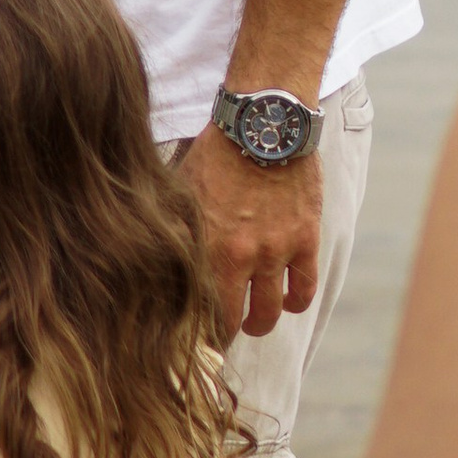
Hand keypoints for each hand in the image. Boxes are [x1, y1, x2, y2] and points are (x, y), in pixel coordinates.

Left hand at [179, 128, 321, 340]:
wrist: (264, 121)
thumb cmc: (215, 153)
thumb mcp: (181, 191)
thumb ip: (174, 230)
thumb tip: (151, 261)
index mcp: (205, 245)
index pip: (200, 309)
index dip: (196, 330)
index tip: (192, 335)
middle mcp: (242, 255)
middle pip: (235, 321)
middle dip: (227, 333)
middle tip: (222, 333)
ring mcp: (277, 249)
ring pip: (271, 311)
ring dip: (261, 322)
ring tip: (255, 319)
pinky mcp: (306, 239)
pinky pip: (304, 289)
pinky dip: (295, 301)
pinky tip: (285, 299)